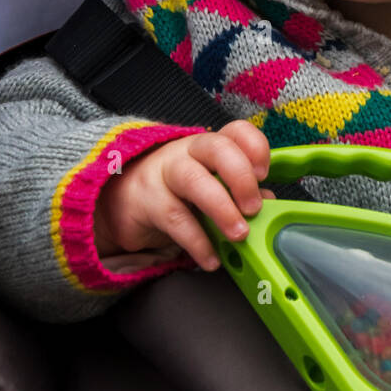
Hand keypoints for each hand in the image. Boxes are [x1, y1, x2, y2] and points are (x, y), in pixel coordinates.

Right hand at [93, 120, 275, 269]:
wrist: (123, 199)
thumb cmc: (175, 192)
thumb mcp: (209, 188)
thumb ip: (238, 193)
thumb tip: (268, 203)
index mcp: (209, 146)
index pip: (236, 131)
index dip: (254, 147)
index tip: (264, 173)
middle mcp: (187, 152)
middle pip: (217, 147)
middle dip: (241, 177)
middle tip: (253, 208)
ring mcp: (164, 172)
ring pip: (194, 179)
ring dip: (221, 208)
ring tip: (238, 235)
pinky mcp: (147, 200)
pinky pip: (175, 218)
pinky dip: (197, 242)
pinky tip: (211, 259)